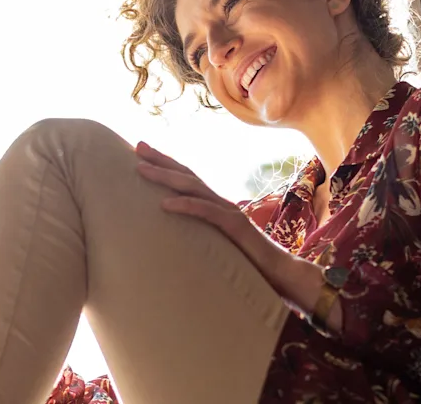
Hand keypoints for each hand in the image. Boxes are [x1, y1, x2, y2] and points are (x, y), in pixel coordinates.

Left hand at [135, 141, 336, 329]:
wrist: (282, 275)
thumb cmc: (250, 264)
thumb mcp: (218, 246)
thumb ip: (202, 238)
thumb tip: (177, 241)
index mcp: (217, 206)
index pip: (188, 180)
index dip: (167, 165)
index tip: (143, 155)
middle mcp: (221, 204)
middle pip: (187, 176)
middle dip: (161, 160)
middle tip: (137, 146)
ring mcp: (229, 213)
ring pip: (193, 188)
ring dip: (166, 177)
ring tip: (142, 169)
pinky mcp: (234, 227)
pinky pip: (207, 213)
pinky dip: (185, 205)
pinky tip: (165, 203)